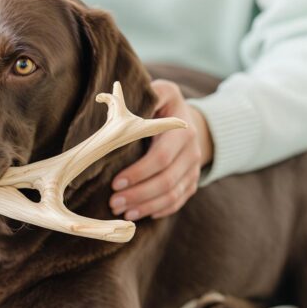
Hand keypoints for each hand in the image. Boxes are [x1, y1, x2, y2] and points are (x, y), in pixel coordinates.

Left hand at [109, 79, 212, 220]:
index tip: (115, 182)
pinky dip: (159, 211)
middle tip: (113, 203)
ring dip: (146, 206)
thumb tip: (117, 93)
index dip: (139, 173)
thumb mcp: (161, 92)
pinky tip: (140, 215)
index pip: (161, 158)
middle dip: (138, 194)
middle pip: (166, 181)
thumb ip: (149, 93)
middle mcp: (191, 152)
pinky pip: (178, 202)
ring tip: (122, 212)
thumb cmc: (165, 105)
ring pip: (173, 195)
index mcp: (181, 132)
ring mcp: (193, 169)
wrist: (191, 121)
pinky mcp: (192, 182)